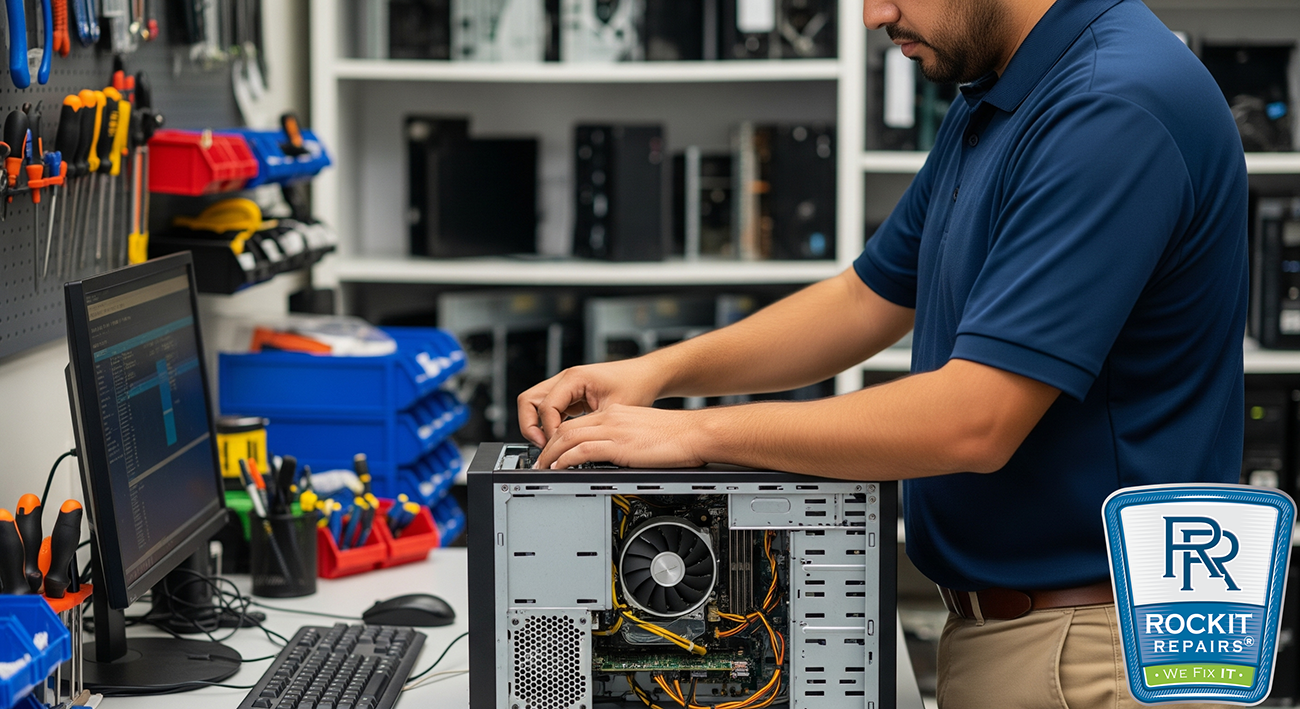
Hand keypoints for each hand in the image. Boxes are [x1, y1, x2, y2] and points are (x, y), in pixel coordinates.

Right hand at [517, 360, 664, 446]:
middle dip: (530, 425)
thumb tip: (571, 446)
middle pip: (529, 400)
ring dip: (538, 425)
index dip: (549, 430)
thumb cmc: (635, 385)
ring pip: (536, 404)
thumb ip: (588, 428)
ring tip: (550, 444)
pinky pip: (550, 409)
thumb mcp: (612, 410)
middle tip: (543, 446)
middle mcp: (566, 379)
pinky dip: (550, 423)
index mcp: (574, 377)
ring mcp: (567, 386)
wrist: (647, 376)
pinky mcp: (572, 395)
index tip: (558, 446)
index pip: (546, 406)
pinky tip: (562, 438)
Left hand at [533, 404, 706, 469]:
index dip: (559, 436)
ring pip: (569, 437)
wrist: (696, 432)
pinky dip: (565, 459)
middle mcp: (612, 418)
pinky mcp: (620, 444)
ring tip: (543, 467)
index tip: (553, 450)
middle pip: (568, 428)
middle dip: (549, 445)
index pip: (578, 422)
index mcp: (618, 414)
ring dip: (551, 453)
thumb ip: (628, 440)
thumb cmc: (679, 436)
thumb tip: (619, 456)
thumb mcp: (646, 433)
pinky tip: (559, 467)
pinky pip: (583, 450)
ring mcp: (615, 430)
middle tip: (540, 461)